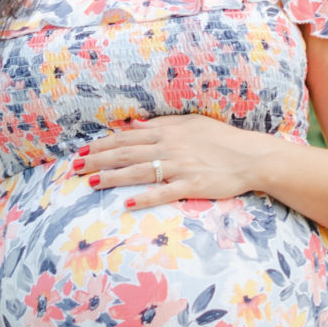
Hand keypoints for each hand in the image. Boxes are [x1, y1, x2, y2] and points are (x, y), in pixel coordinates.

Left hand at [73, 114, 277, 209]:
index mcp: (167, 132)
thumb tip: (132, 124)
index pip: (127, 138)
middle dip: (98, 160)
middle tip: (75, 168)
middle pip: (126, 153)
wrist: (251, 156)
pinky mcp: (191, 185)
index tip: (83, 152)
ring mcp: (180, 167)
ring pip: (139, 172)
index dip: (103, 145)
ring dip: (112, 177)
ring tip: (90, 184)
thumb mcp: (190, 123)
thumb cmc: (222, 139)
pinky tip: (128, 203)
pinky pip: (164, 192)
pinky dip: (146, 197)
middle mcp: (169, 147)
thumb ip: (161, 124)